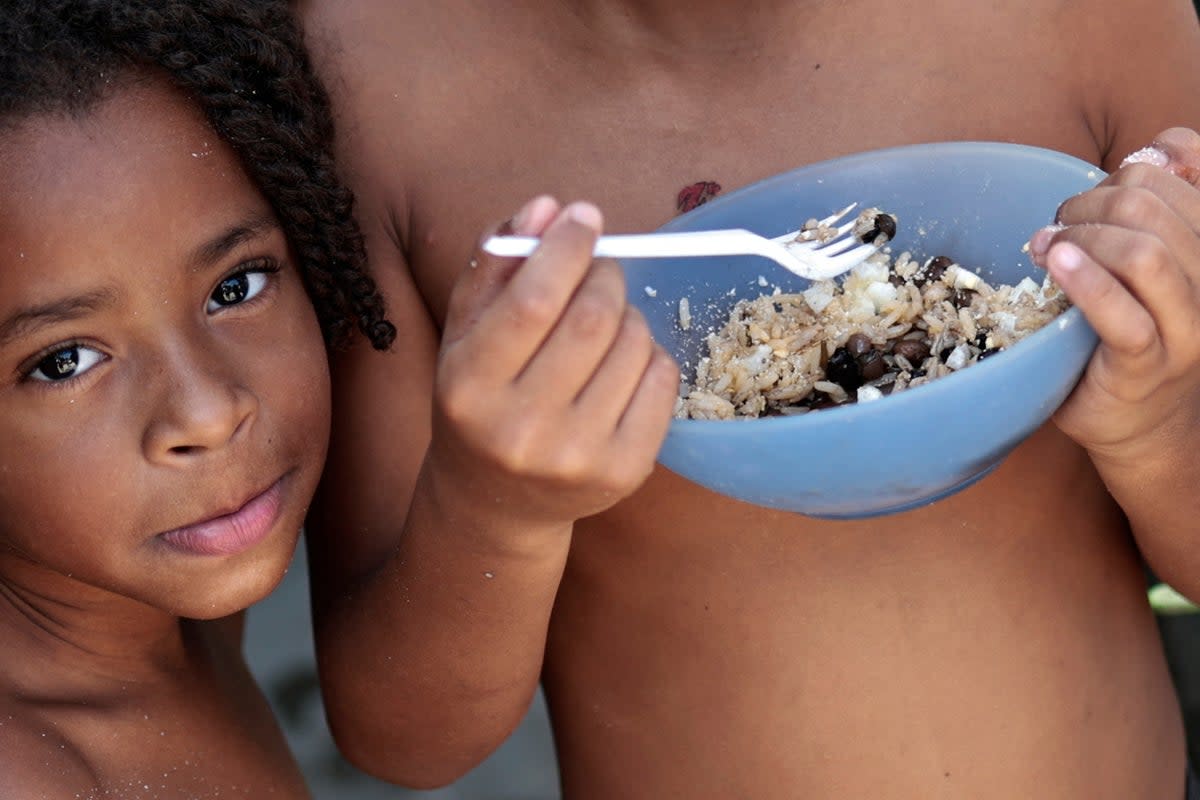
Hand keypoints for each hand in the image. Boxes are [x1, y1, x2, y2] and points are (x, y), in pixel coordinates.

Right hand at [428, 196, 679, 526]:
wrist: (495, 502)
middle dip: (604, 275)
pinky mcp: (625, 471)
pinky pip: (662, 379)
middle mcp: (521, 429)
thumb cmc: (480, 401)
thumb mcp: (464, 334)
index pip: (533, 301)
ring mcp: (577, 456)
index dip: (566, 247)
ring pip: (634, 343)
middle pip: (592, 318)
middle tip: (599, 270)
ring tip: (602, 327)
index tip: (583, 216)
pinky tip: (620, 364)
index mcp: (468, 387)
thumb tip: (546, 207)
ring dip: (627, 314)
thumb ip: (495, 264)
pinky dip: (649, 353)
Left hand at [1028, 128, 1199, 465]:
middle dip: (1092, 203)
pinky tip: (1056, 264)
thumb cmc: (1132, 335)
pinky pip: (1124, 313)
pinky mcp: (1152, 362)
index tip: (1087, 201)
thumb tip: (1163, 145)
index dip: (1125, 172)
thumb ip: (1158, 208)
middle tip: (1055, 225)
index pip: (1184, 175)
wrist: (1139, 424)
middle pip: (1154, 207)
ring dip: (1083, 237)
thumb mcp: (1152, 264)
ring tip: (1045, 246)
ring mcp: (1190, 326)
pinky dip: (1085, 281)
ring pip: (1146, 253)